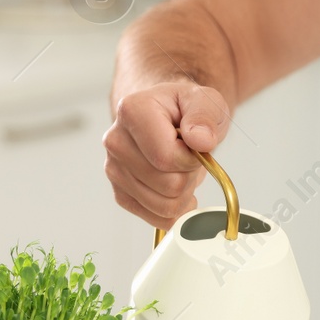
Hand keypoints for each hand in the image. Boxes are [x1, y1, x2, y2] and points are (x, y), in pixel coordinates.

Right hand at [104, 80, 231, 229]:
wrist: (168, 117)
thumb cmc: (184, 109)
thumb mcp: (205, 101)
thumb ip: (205, 115)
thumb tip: (201, 140)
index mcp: (132, 112)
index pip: (166, 157)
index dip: (191, 159)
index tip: (194, 145)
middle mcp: (116, 141)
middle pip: (168, 185)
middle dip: (189, 175)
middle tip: (188, 156)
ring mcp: (114, 170)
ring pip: (165, 206)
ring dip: (184, 192)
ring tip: (180, 167)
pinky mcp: (120, 193)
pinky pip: (158, 218)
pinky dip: (175, 208)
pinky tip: (174, 185)